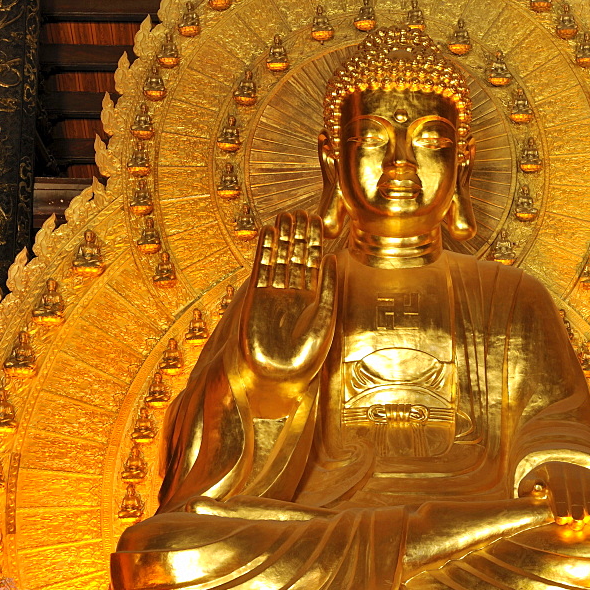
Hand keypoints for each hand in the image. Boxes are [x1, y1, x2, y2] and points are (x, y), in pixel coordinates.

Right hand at [239, 211, 337, 416]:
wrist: (276, 378)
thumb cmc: (305, 357)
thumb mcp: (324, 319)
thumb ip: (328, 289)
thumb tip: (333, 258)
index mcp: (312, 299)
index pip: (313, 263)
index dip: (314, 241)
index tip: (317, 220)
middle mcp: (293, 294)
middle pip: (296, 257)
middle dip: (298, 235)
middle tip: (300, 211)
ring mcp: (274, 294)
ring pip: (279, 259)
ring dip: (282, 238)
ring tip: (285, 215)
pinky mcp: (256, 297)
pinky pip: (261, 268)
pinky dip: (264, 250)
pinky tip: (268, 232)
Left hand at [518, 461, 589, 528]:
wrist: (566, 471)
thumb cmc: (545, 483)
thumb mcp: (532, 482)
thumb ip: (527, 487)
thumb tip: (533, 489)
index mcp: (554, 473)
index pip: (560, 494)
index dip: (562, 511)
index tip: (562, 521)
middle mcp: (575, 473)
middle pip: (579, 501)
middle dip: (577, 518)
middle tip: (575, 525)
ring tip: (586, 523)